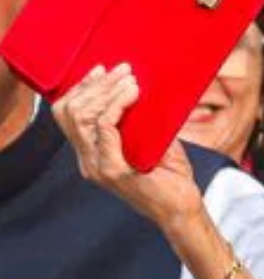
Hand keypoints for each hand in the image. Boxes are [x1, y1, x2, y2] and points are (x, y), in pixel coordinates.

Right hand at [52, 63, 204, 231]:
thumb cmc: (171, 177)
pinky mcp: (114, 170)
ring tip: (130, 79)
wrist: (182, 209)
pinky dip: (118, 105)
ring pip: (83, 117)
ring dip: (107, 91)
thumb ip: (141, 120)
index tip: (102, 70)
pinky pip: (105, 128)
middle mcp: (88, 160)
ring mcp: (98, 166)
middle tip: (122, 70)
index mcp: (91, 153)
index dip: (81, 89)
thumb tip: (142, 88)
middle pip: (70, 112)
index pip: (67, 115)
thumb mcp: (153, 141)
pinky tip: (134, 94)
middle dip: (95, 84)